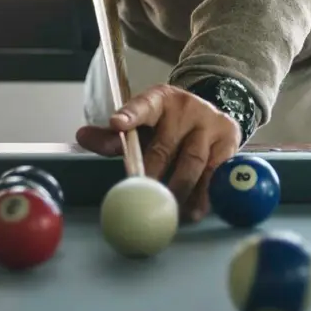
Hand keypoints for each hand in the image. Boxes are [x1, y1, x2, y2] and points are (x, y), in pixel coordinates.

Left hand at [75, 84, 240, 222]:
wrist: (209, 113)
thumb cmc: (167, 125)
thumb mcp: (142, 124)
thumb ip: (112, 135)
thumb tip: (82, 136)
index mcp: (159, 99)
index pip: (143, 105)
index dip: (129, 114)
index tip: (115, 124)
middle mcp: (186, 108)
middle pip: (165, 144)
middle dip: (152, 172)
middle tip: (142, 193)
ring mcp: (210, 123)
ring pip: (193, 161)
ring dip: (179, 188)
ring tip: (169, 210)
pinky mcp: (229, 140)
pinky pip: (216, 171)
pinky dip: (204, 193)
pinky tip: (195, 209)